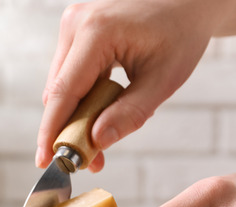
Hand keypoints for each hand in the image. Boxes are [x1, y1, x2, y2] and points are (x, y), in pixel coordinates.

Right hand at [36, 0, 227, 169]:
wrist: (189, 0)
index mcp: (96, 32)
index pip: (64, 92)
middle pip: (58, 91)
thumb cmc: (181, 32)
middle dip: (69, 130)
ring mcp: (73, 24)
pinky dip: (82, 98)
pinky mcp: (76, 30)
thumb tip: (96, 142)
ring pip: (61, 85)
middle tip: (89, 161)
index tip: (45, 161)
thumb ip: (130, 113)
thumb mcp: (163, 79)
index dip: (52, 131)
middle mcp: (76, 24)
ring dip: (76, 115)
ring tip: (99, 140)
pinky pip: (70, 73)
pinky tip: (101, 111)